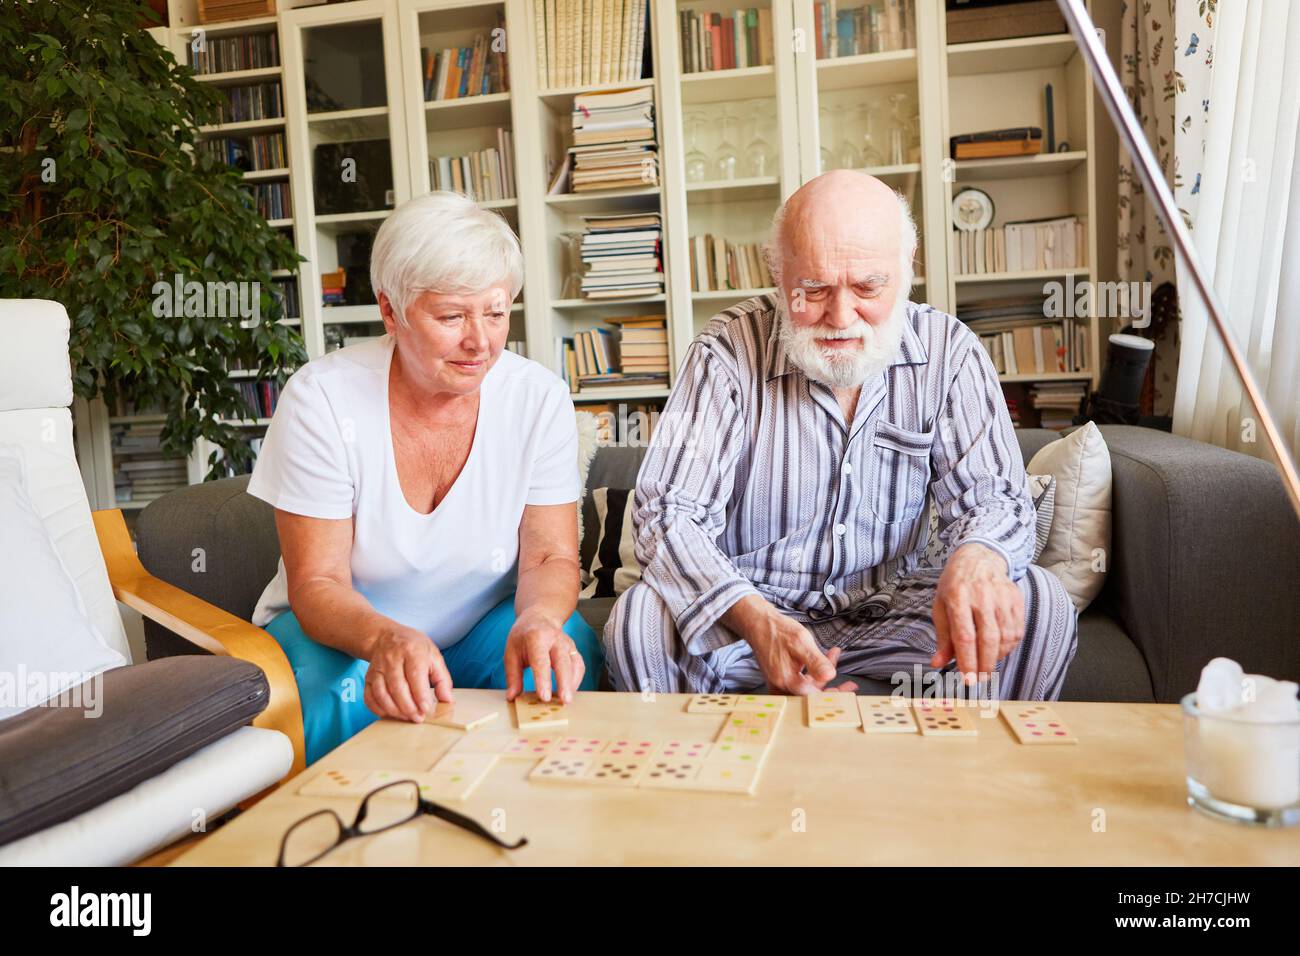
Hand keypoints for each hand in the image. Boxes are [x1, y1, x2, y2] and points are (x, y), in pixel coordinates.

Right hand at [363, 623, 453, 721]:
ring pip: (382, 694)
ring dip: (394, 710)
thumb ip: (442, 679)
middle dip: (408, 707)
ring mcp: (378, 668)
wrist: (386, 637)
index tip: (426, 710)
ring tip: (406, 717)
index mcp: (412, 652)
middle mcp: (392, 659)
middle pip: (397, 688)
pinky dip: (378, 708)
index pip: (415, 676)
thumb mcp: (434, 656)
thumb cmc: (414, 648)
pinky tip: (389, 714)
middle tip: (418, 718)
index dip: (420, 696)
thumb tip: (447, 700)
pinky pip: (369, 696)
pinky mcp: (368, 677)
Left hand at [504, 611, 584, 703]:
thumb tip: (512, 696)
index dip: (543, 680)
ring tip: (567, 701)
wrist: (539, 617)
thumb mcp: (511, 652)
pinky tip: (570, 691)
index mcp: (536, 638)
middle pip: (562, 662)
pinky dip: (577, 680)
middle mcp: (555, 639)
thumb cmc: (524, 637)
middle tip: (564, 701)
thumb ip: (513, 676)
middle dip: (564, 683)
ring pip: (574, 664)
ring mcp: (567, 643)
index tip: (545, 697)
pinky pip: (579, 665)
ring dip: (572, 683)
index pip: (541, 661)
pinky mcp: (574, 649)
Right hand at [723, 595, 855, 694]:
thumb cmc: (778, 631)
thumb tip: (830, 676)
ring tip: (833, 657)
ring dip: (822, 676)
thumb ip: (816, 661)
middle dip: (832, 687)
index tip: (850, 689)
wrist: (758, 624)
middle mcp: (782, 687)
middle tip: (849, 683)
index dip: (835, 695)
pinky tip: (821, 659)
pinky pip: (800, 682)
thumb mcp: (801, 642)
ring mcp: (779, 684)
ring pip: (807, 688)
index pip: (816, 698)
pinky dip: (813, 673)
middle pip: (812, 696)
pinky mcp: (779, 679)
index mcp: (788, 681)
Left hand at [931, 543, 1024, 684]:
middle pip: (988, 639)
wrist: (978, 559)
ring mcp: (1001, 597)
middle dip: (984, 665)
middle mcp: (981, 596)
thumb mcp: (941, 606)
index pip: (964, 636)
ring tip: (986, 665)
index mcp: (957, 597)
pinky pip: (1017, 630)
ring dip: (996, 658)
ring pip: (1005, 637)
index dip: (967, 660)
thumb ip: (942, 637)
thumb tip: (937, 663)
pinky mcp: (1016, 598)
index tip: (967, 679)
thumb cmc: (955, 586)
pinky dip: (1009, 647)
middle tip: (979, 680)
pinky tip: (999, 651)